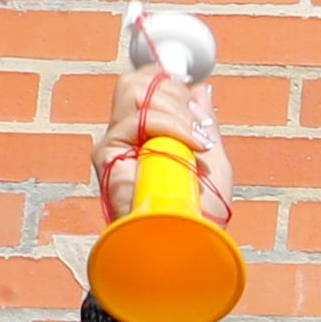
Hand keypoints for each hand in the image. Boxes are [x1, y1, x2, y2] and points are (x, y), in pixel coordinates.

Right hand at [89, 22, 233, 224]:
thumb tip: (202, 88)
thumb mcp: (213, 160)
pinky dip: (170, 128)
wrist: (186, 243)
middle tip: (196, 122)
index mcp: (148, 133)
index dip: (167, 79)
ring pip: (134, 95)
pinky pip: (136, 121)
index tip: (194, 97)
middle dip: (172, 91)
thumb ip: (204, 123)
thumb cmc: (200, 212)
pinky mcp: (107, 159)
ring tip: (196, 141)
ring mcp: (114, 145)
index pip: (144, 85)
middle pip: (134, 82)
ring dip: (175, 112)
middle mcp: (126, 136)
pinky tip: (191, 148)